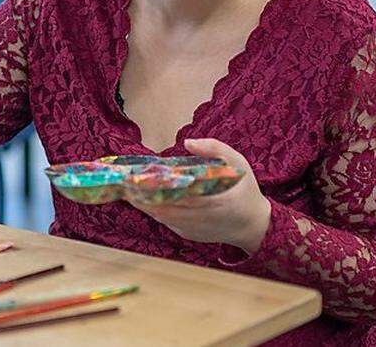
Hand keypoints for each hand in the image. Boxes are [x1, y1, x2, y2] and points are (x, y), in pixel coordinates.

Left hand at [126, 138, 271, 253]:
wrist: (253, 227)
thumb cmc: (246, 191)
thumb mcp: (238, 164)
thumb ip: (215, 149)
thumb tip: (187, 142)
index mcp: (214, 202)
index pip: (177, 195)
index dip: (155, 187)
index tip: (137, 177)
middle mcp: (199, 219)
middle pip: (162, 207)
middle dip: (141, 195)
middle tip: (123, 182)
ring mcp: (191, 229)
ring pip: (160, 216)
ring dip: (143, 203)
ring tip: (125, 188)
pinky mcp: (187, 234)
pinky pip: (165, 221)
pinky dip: (153, 209)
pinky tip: (141, 198)